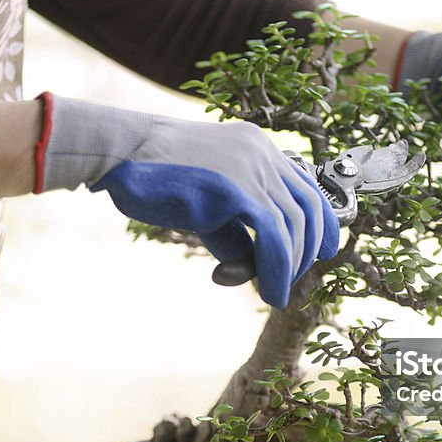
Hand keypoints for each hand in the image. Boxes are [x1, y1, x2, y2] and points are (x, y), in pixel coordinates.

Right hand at [34, 94, 339, 307]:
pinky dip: (277, 271)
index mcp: (258, 146)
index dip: (320, 221)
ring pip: (294, 226)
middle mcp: (263, 154)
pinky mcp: (238, 191)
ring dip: (289, 267)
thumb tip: (250, 268)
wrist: (120, 153)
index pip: (305, 183)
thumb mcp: (205, 203)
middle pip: (308, 206)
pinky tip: (270, 292)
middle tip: (291, 281)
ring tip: (275, 294)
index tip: (321, 251)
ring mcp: (253, 169)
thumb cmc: (153, 176)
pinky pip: (275, 238)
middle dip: (308, 250)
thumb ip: (232, 230)